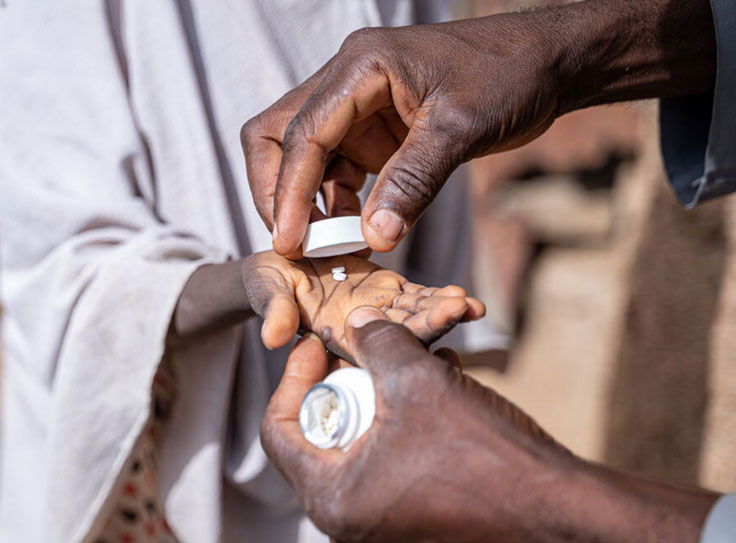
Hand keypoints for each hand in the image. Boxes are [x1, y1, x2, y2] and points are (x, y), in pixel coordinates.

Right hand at [242, 16, 559, 257]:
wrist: (546, 60)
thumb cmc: (509, 75)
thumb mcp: (462, 128)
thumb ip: (414, 181)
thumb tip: (375, 238)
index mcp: (360, 66)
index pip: (304, 133)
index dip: (289, 191)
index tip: (289, 242)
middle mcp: (347, 81)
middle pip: (278, 135)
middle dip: (276, 190)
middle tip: (291, 242)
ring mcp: (357, 105)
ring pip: (302, 155)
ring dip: (305, 201)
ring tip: (322, 249)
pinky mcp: (373, 129)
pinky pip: (337, 168)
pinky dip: (335, 202)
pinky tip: (350, 235)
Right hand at [242, 252, 483, 356]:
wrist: (277, 265)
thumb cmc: (267, 282)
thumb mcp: (266, 291)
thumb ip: (274, 311)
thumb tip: (274, 338)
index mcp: (336, 337)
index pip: (372, 347)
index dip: (399, 341)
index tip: (427, 333)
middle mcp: (363, 330)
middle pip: (403, 333)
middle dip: (433, 324)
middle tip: (462, 310)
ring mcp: (378, 310)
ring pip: (416, 315)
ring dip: (443, 312)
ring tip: (473, 306)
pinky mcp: (387, 290)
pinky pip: (415, 296)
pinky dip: (436, 297)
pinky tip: (462, 297)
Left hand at [261, 308, 717, 541]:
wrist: (560, 510)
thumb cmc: (484, 456)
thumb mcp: (418, 382)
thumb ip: (375, 343)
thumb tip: (354, 320)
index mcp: (333, 497)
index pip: (278, 430)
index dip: (293, 377)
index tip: (318, 343)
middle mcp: (351, 517)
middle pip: (320, 432)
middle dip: (347, 379)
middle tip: (367, 347)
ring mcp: (386, 519)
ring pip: (364, 438)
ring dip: (385, 391)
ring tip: (415, 355)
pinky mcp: (419, 513)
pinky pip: (396, 454)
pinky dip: (410, 415)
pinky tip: (443, 378)